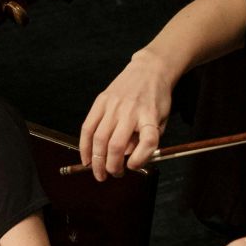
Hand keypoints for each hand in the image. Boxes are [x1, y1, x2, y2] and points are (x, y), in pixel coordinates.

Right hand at [78, 50, 174, 180]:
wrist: (149, 70)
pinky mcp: (101, 101)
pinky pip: (87, 127)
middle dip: (112, 167)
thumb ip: (146, 140)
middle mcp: (131, 111)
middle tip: (113, 175)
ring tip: (99, 173)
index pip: (148, 141)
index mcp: (150, 116)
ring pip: (99, 140)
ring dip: (97, 161)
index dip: (140, 159)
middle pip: (116, 146)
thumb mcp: (161, 119)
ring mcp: (113, 106)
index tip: (134, 167)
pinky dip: (84, 146)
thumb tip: (125, 158)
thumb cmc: (156, 98)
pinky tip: (86, 158)